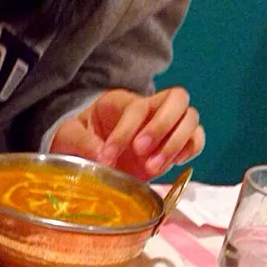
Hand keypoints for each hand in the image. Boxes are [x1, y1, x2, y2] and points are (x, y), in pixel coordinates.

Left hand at [51, 87, 203, 179]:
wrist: (84, 157)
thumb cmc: (77, 142)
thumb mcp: (69, 139)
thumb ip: (81, 143)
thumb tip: (100, 155)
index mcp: (122, 101)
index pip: (136, 107)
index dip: (124, 133)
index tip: (107, 158)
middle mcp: (150, 108)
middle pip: (177, 98)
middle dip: (161, 126)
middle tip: (140, 153)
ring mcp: (166, 127)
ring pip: (191, 117)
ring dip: (175, 143)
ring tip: (152, 168)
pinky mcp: (174, 146)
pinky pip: (197, 139)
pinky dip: (190, 150)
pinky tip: (174, 164)